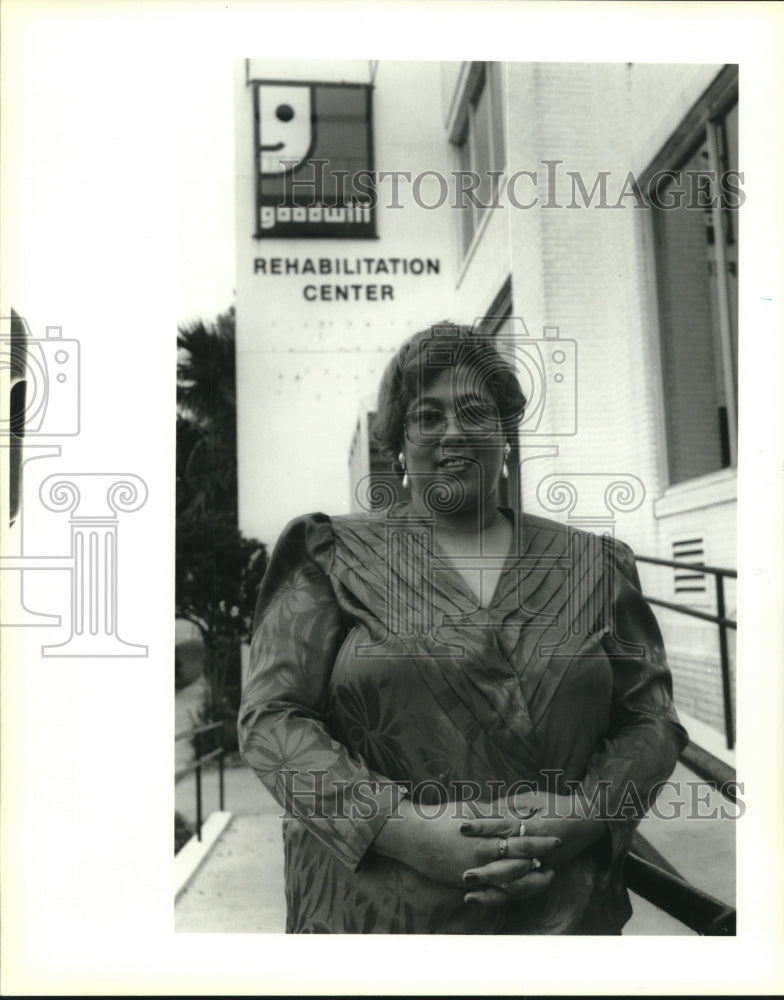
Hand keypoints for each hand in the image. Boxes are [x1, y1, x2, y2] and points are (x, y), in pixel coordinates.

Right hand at [372, 797, 559, 890]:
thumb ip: (496, 813)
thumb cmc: (440, 817)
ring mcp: (472, 875)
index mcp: (481, 838)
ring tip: (544, 872)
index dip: (538, 840)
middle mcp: (479, 859)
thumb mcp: (470, 809)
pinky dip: (509, 890)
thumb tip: (520, 814)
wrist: (411, 837)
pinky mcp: (464, 884)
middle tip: (555, 856)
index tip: (555, 838)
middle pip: (517, 863)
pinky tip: (519, 885)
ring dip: (529, 878)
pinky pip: (492, 893)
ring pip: (509, 883)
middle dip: (539, 859)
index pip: (518, 840)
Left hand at [458, 791, 606, 905]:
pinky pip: (522, 890)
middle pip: (508, 862)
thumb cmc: (557, 804)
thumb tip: (481, 809)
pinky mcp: (543, 874)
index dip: (483, 827)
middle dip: (485, 869)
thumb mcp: (532, 798)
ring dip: (492, 890)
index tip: (462, 827)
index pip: (504, 826)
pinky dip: (504, 897)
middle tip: (464, 875)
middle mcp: (538, 850)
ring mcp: (541, 865)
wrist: (588, 821)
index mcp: (534, 826)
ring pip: (514, 883)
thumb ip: (507, 806)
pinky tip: (486, 901)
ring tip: (469, 896)